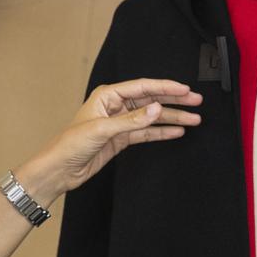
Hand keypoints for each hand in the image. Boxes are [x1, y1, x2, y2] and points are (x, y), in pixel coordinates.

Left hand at [24, 79, 202, 200]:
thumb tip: (156, 109)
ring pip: (151, 117)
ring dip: (172, 118)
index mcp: (108, 95)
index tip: (185, 90)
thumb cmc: (70, 144)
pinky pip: (146, 132)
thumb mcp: (101, 130)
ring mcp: (120, 122)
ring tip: (194, 119)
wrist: (60, 169)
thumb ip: (131, 120)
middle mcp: (115, 106)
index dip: (165, 88)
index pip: (143, 87)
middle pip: (151, 100)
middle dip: (174, 101)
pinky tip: (177, 131)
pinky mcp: (121, 138)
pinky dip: (162, 132)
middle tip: (196, 101)